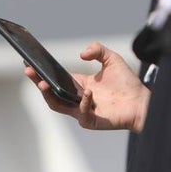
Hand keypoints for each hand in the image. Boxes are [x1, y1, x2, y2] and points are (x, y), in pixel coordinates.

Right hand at [24, 41, 150, 132]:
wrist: (141, 101)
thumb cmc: (127, 82)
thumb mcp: (111, 59)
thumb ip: (97, 50)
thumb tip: (81, 54)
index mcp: (80, 84)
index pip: (57, 79)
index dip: (43, 72)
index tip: (31, 63)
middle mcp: (78, 98)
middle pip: (51, 92)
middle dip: (38, 82)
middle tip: (29, 71)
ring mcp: (82, 110)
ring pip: (58, 105)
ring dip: (48, 95)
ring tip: (42, 84)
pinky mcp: (90, 121)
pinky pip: (80, 113)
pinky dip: (82, 102)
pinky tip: (88, 92)